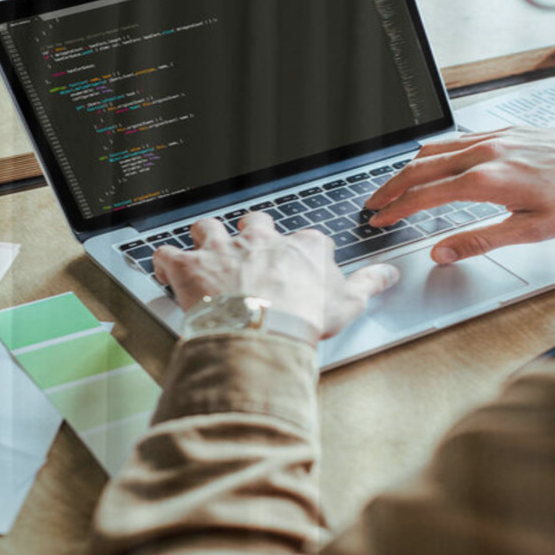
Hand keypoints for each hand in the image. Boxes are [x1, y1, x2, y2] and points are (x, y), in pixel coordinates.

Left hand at [152, 213, 398, 337]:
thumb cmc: (304, 317)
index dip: (305, 253)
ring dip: (206, 237)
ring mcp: (223, 249)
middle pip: (255, 223)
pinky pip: (167, 253)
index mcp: (300, 247)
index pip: (308, 239)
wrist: (260, 330)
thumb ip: (371, 283)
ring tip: (206, 248)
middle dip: (253, 234)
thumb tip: (389, 274)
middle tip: (253, 250)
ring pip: (208, 227)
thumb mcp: (349, 302)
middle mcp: (261, 240)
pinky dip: (164, 261)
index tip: (305, 267)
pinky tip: (167, 268)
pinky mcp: (189, 266)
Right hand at [366, 126, 554, 263]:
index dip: (397, 210)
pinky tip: (432, 161)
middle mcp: (487, 153)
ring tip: (393, 186)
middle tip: (373, 204)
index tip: (380, 221)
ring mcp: (495, 138)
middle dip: (391, 187)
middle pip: (421, 168)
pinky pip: (458, 138)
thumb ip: (480, 241)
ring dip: (408, 169)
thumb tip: (442, 253)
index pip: (426, 195)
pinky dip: (434, 152)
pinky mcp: (506, 132)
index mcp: (488, 180)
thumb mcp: (531, 231)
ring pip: (436, 149)